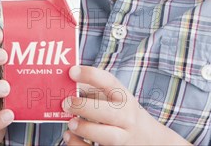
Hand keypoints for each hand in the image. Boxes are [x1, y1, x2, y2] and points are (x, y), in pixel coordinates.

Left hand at [62, 66, 190, 145]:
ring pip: (108, 136)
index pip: (109, 82)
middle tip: (65, 103)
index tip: (71, 72)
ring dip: (86, 129)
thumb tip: (61, 83)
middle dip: (85, 107)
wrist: (148, 139)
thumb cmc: (119, 112)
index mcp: (123, 98)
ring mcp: (124, 138)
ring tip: (71, 123)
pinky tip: (69, 137)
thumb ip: (88, 88)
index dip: (90, 75)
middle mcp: (126, 118)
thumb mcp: (111, 97)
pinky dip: (79, 145)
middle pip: (109, 112)